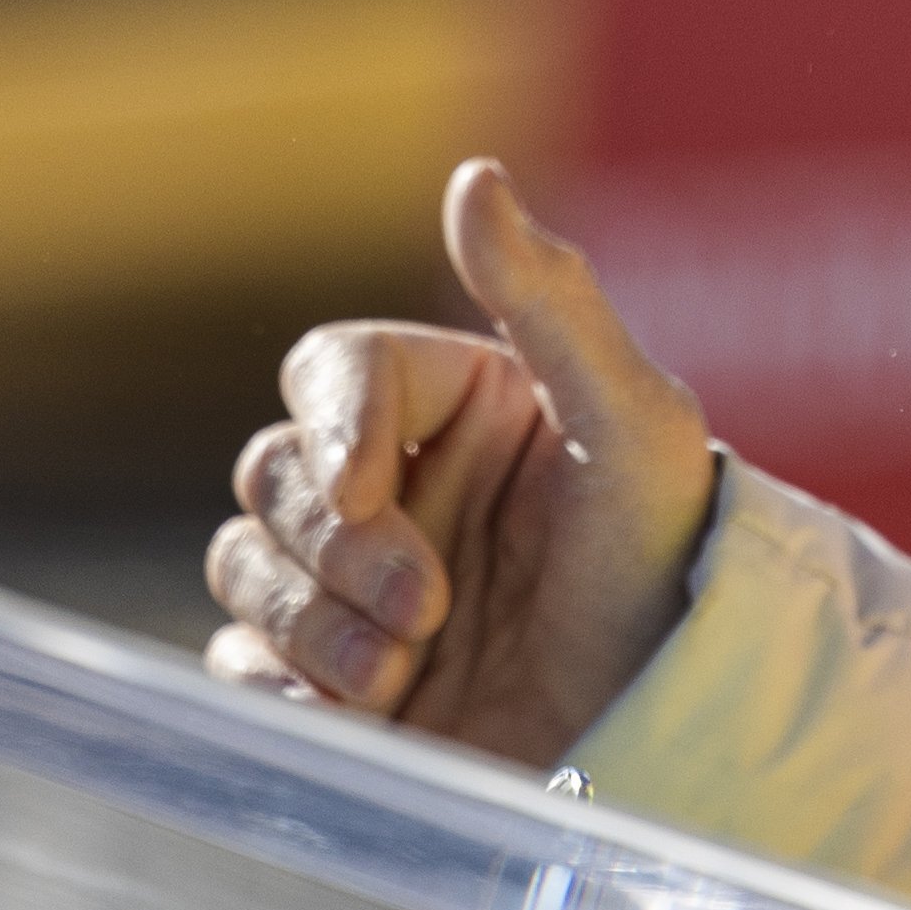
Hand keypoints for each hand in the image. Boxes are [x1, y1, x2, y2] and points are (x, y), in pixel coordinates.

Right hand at [207, 159, 716, 765]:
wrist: (663, 733)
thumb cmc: (669, 566)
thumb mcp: (635, 422)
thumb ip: (551, 298)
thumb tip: (474, 176)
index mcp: (456, 402)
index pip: (331, 371)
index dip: (334, 423)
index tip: (366, 486)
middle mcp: (395, 482)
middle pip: (273, 470)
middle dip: (339, 548)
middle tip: (432, 609)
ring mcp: (355, 584)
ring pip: (244, 564)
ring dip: (314, 624)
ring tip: (408, 670)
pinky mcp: (329, 681)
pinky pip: (241, 664)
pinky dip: (287, 689)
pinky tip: (371, 711)